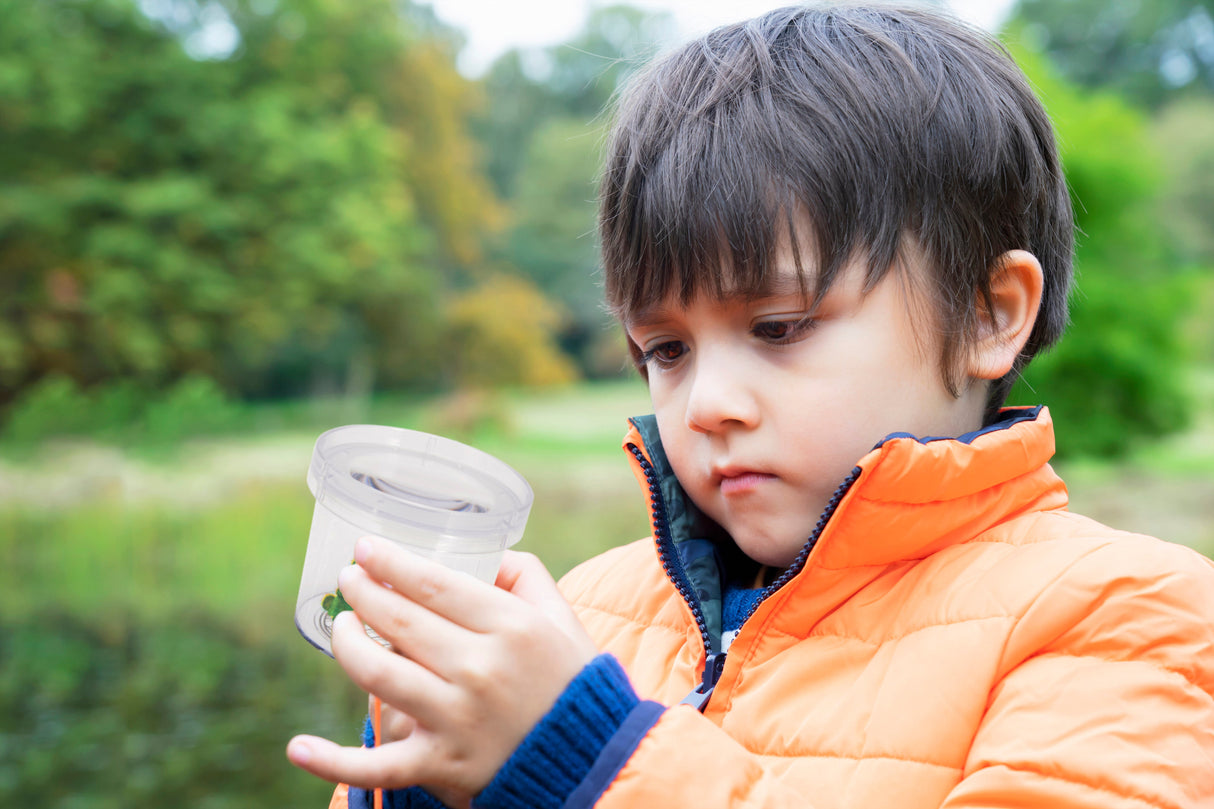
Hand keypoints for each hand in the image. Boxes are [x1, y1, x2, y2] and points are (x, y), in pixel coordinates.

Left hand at [286, 537, 598, 797]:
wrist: (594, 764)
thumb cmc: (572, 685)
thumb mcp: (562, 620)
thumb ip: (527, 577)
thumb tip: (487, 553)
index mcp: (510, 627)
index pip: (434, 584)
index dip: (390, 563)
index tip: (365, 549)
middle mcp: (479, 669)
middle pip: (399, 621)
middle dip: (361, 594)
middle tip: (348, 580)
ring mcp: (456, 719)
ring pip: (378, 674)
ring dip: (346, 646)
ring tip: (340, 629)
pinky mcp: (441, 765)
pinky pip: (376, 766)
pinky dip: (332, 760)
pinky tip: (298, 746)